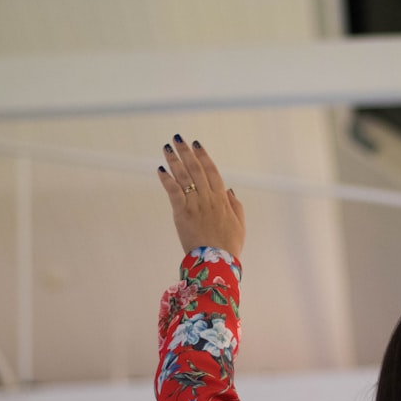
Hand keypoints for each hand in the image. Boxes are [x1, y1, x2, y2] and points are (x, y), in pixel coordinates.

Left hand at [157, 137, 244, 258]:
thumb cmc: (229, 246)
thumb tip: (228, 190)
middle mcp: (208, 198)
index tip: (197, 144)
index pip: (212, 171)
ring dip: (174, 160)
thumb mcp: (239, 224)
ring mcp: (195, 205)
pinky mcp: (182, 214)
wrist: (217, 262)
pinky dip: (167, 180)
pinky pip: (173, 192)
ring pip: (184, 177)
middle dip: (186, 152)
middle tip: (178, 138)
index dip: (204, 156)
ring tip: (167, 147)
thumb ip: (235, 205)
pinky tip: (160, 169)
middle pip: (196, 169)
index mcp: (222, 199)